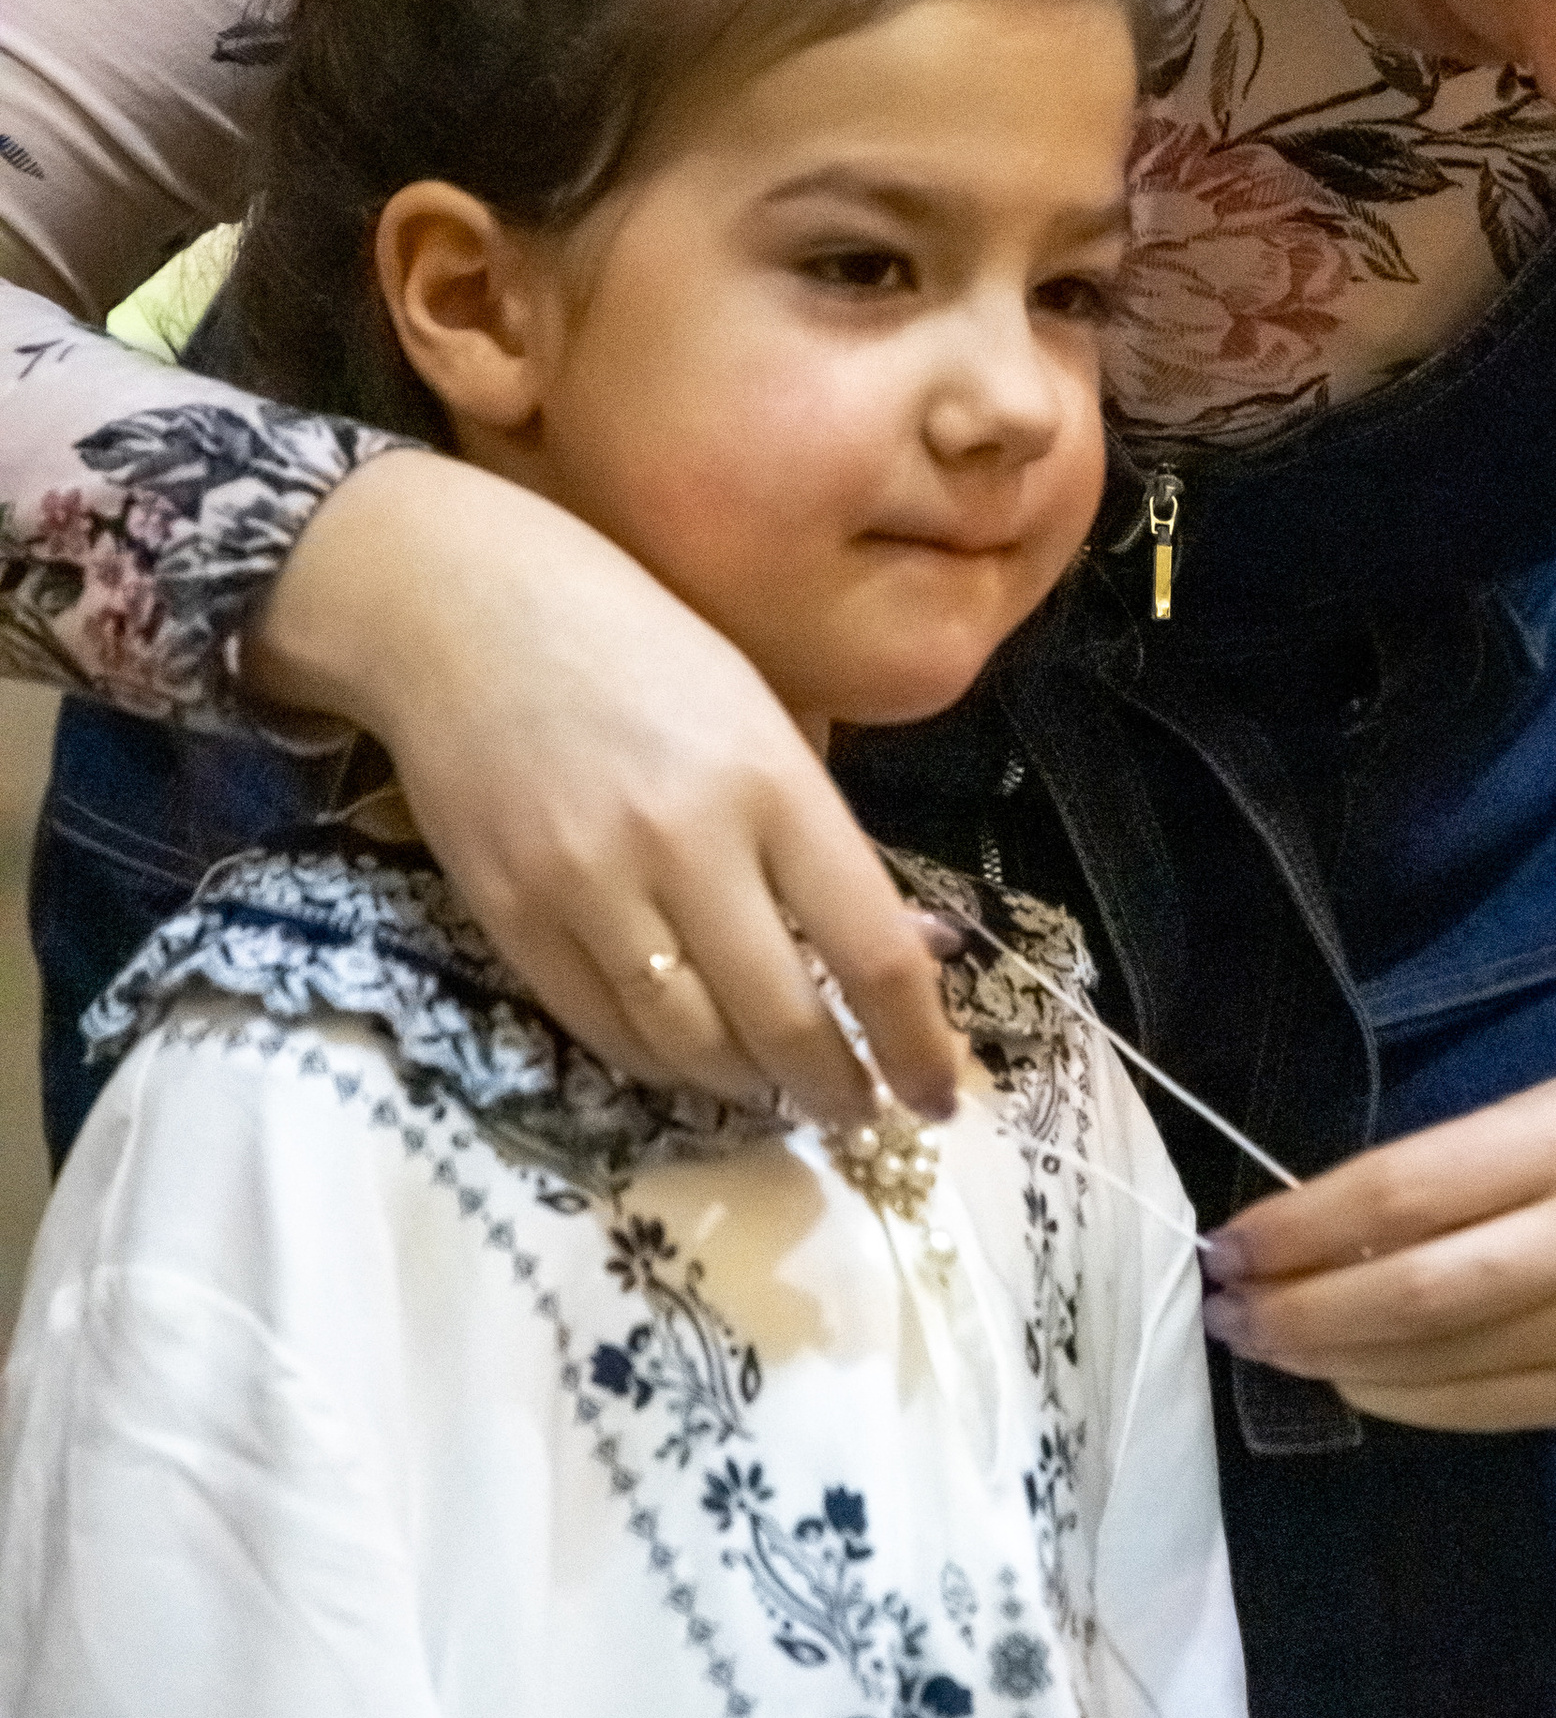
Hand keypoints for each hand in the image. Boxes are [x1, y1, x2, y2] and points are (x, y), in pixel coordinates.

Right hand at [245, 450, 962, 1121]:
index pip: (872, 952)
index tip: (938, 1094)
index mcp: (771, 784)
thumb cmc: (636, 641)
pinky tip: (696, 1059)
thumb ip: (826, 835)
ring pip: (691, 1049)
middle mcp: (686, 845)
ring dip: (750, 1089)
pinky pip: (604, 1031)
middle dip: (837, 1091)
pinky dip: (664, 1065)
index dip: (918, 1045)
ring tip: (780, 1088)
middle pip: (784, 1023)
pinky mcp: (513, 920)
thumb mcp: (763, 711)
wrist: (455, 606)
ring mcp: (589, 889)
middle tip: (860, 1111)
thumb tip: (911, 948)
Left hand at [1200, 1060, 1555, 1428]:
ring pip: (1447, 1367)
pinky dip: (1408, 1401)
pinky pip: (1492, 1409)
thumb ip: (1441, 1169)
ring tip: (1274, 1346)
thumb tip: (1307, 1236)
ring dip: (1339, 1363)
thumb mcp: (1545, 1106)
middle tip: (1232, 1312)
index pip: (1406, 1194)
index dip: (1303, 1228)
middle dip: (1304, 1312)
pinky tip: (1356, 1380)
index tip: (1231, 1243)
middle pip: (1419, 1296)